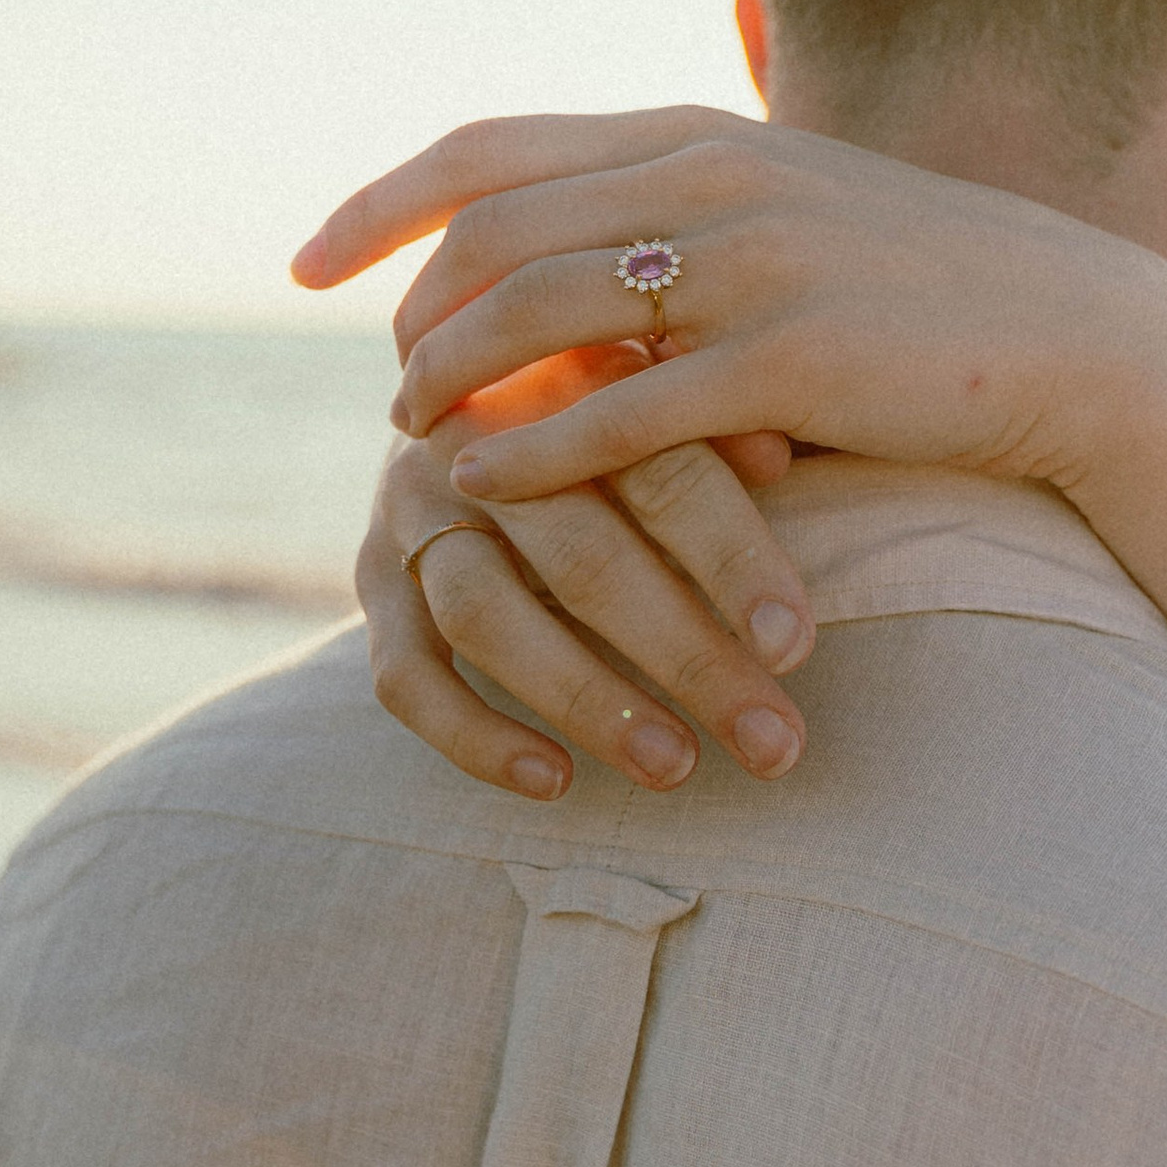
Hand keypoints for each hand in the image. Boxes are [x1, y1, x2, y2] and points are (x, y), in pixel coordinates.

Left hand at [296, 108, 1166, 510]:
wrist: (1075, 335)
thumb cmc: (918, 295)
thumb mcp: (784, 217)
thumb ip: (674, 216)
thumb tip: (557, 254)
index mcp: (696, 138)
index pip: (489, 148)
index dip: (381, 205)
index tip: (306, 264)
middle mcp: (711, 183)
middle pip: (493, 231)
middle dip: (413, 314)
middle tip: (390, 386)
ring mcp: (752, 268)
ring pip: (539, 314)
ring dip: (452, 381)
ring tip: (416, 439)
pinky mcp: (791, 363)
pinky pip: (620, 410)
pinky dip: (531, 450)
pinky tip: (483, 488)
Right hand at [366, 360, 815, 803]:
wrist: (460, 390)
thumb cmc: (606, 408)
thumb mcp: (663, 397)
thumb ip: (715, 424)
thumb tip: (775, 452)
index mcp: (567, 387)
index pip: (662, 474)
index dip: (733, 561)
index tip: (795, 649)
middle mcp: (479, 448)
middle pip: (584, 559)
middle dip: (687, 660)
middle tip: (770, 743)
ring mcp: (411, 517)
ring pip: (487, 617)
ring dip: (586, 700)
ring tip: (675, 767)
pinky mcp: (371, 584)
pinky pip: (405, 676)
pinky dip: (473, 735)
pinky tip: (554, 780)